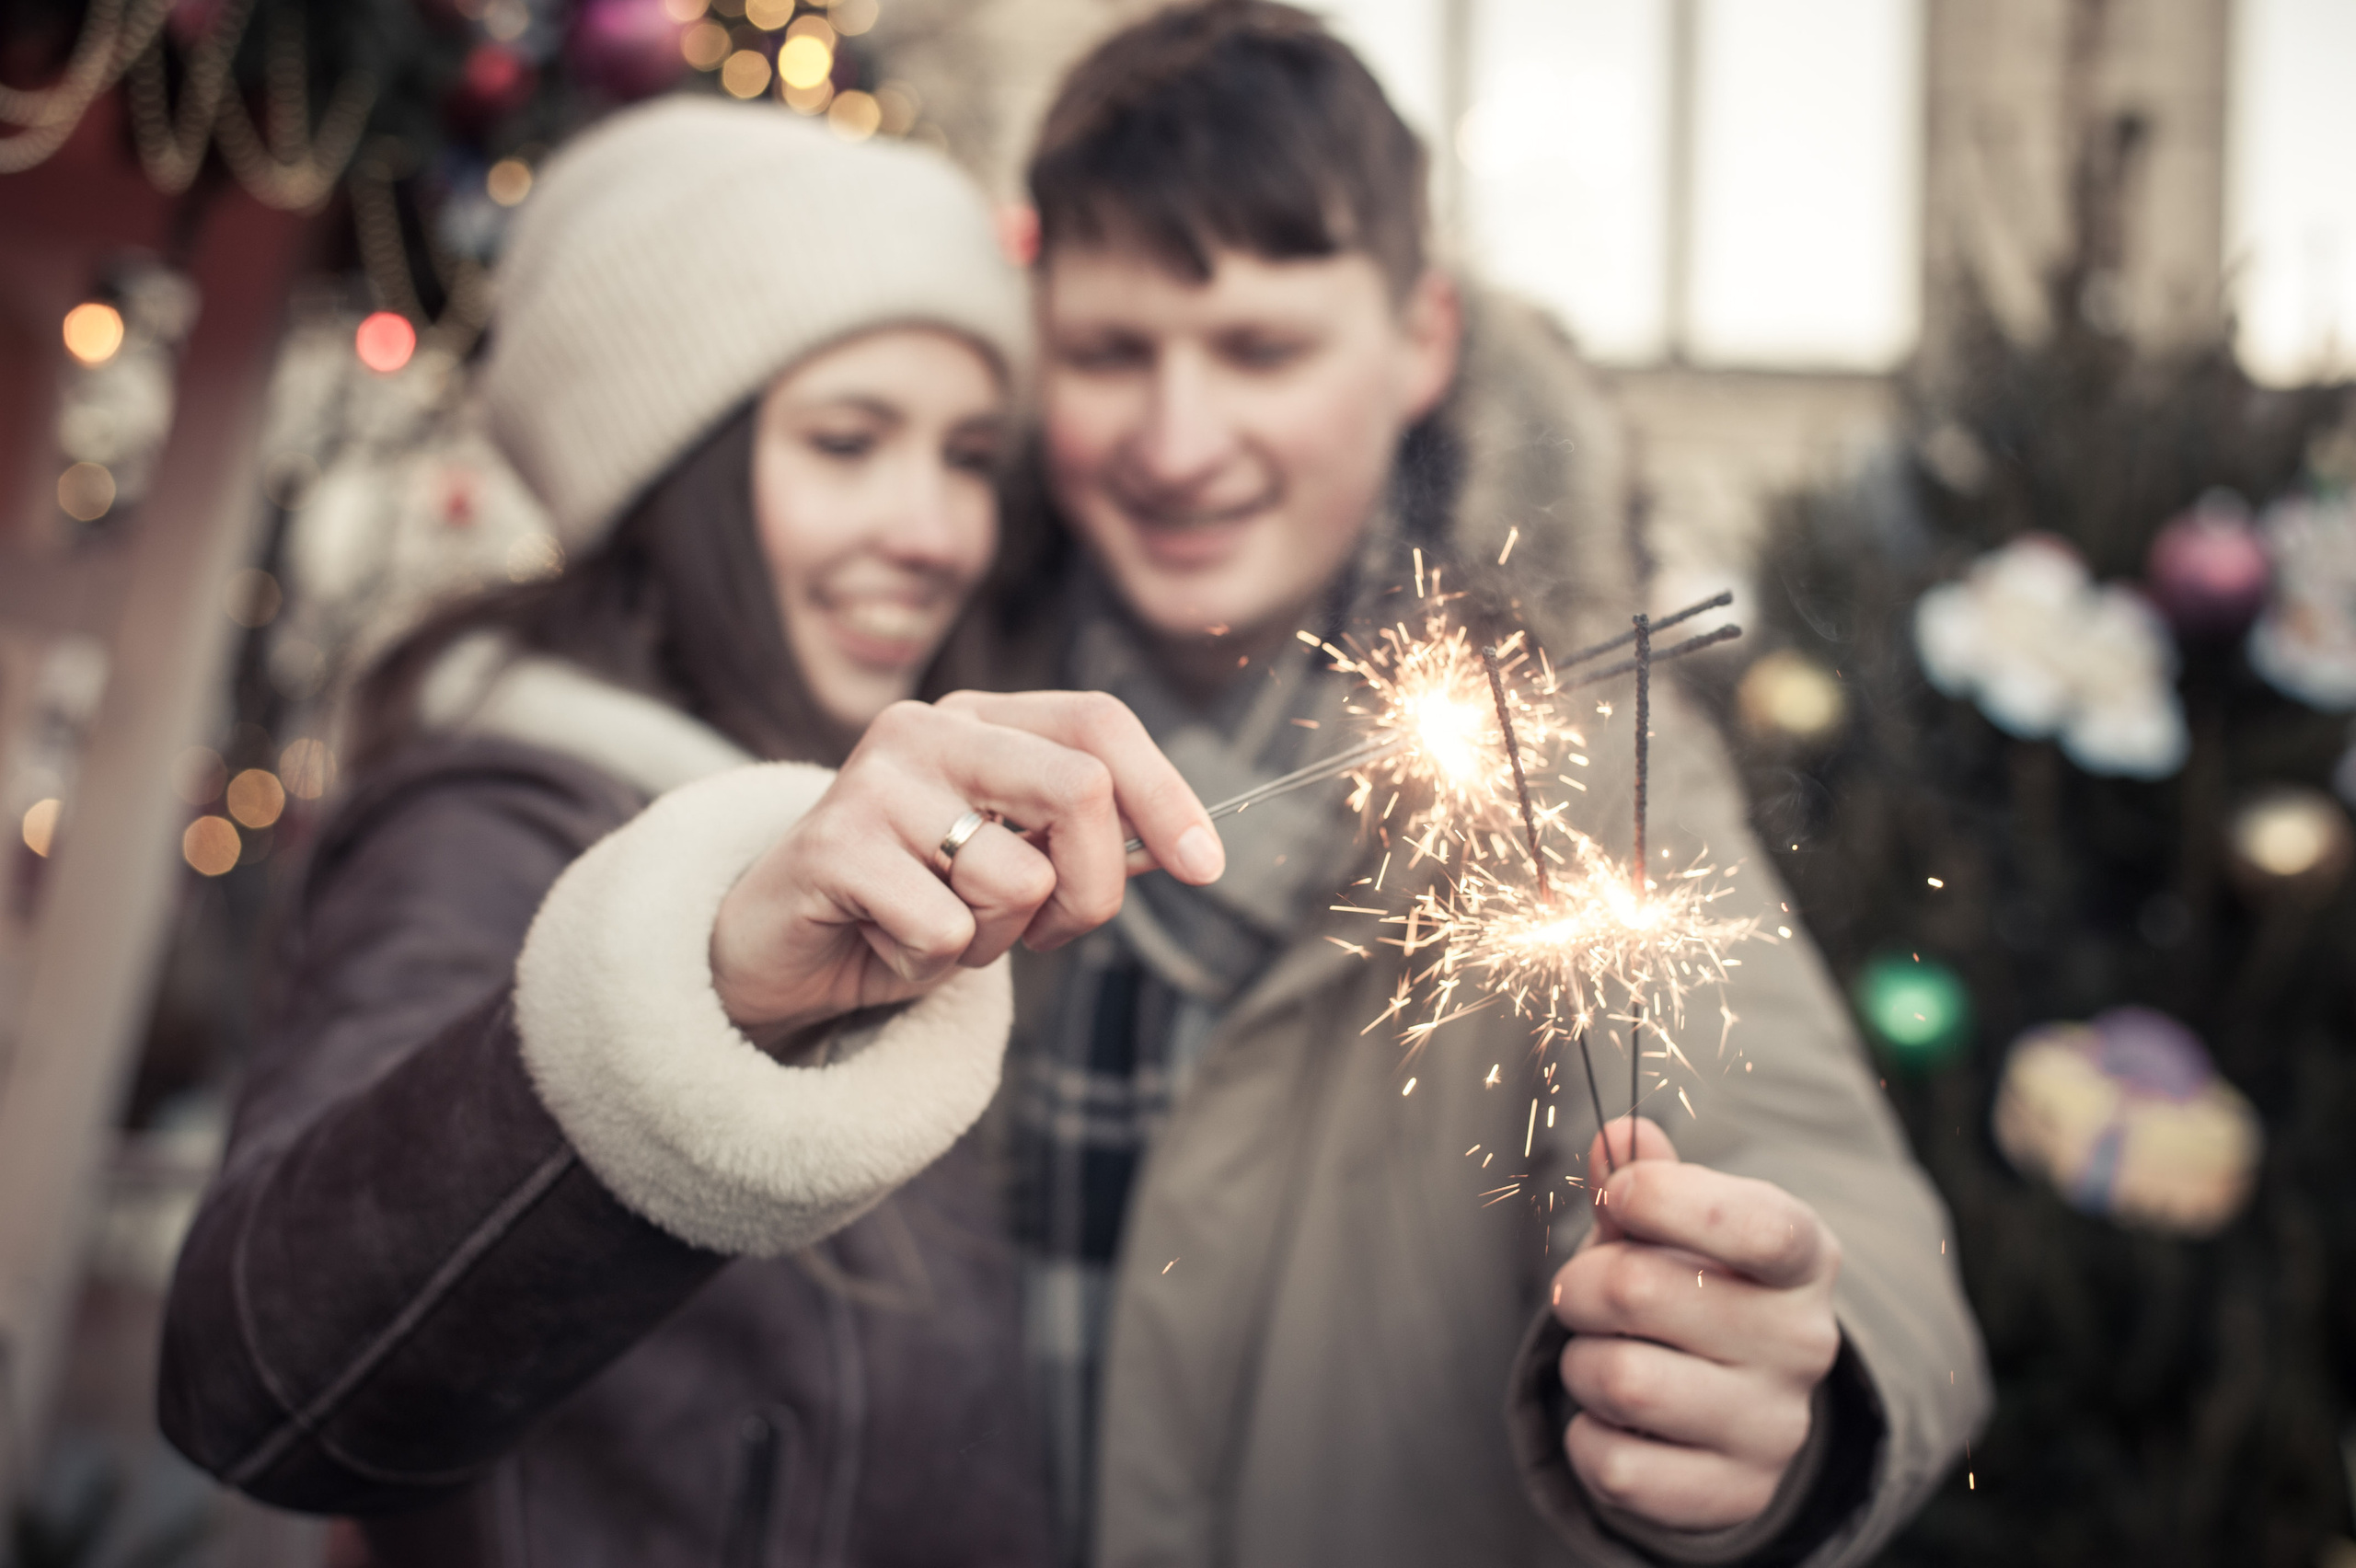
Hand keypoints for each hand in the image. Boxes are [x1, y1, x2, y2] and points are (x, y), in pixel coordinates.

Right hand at [710, 690, 1223, 1036]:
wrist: (778, 950)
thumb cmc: (912, 904)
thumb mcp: (1012, 864)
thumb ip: (1083, 843)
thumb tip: (1185, 848)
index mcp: (981, 719)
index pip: (1100, 721)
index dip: (1167, 794)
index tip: (1206, 867)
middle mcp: (928, 729)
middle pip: (1081, 789)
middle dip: (1093, 888)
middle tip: (1051, 933)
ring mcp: (875, 782)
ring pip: (1017, 877)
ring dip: (996, 939)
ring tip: (938, 927)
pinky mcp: (831, 846)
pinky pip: (945, 931)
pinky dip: (931, 965)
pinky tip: (886, 942)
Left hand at [1549, 1117, 1840, 1531]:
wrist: (1734, 1404)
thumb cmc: (1692, 1286)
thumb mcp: (1675, 1223)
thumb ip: (1643, 1179)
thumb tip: (1618, 1136)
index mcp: (1801, 1258)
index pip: (1756, 1226)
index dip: (1663, 1199)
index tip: (1618, 1194)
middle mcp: (1804, 1342)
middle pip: (1639, 1292)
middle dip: (1580, 1284)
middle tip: (1581, 1292)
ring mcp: (1776, 1426)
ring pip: (1620, 1381)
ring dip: (1580, 1363)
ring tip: (1604, 1355)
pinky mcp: (1737, 1493)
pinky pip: (1616, 1467)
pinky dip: (1586, 1437)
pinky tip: (1614, 1420)